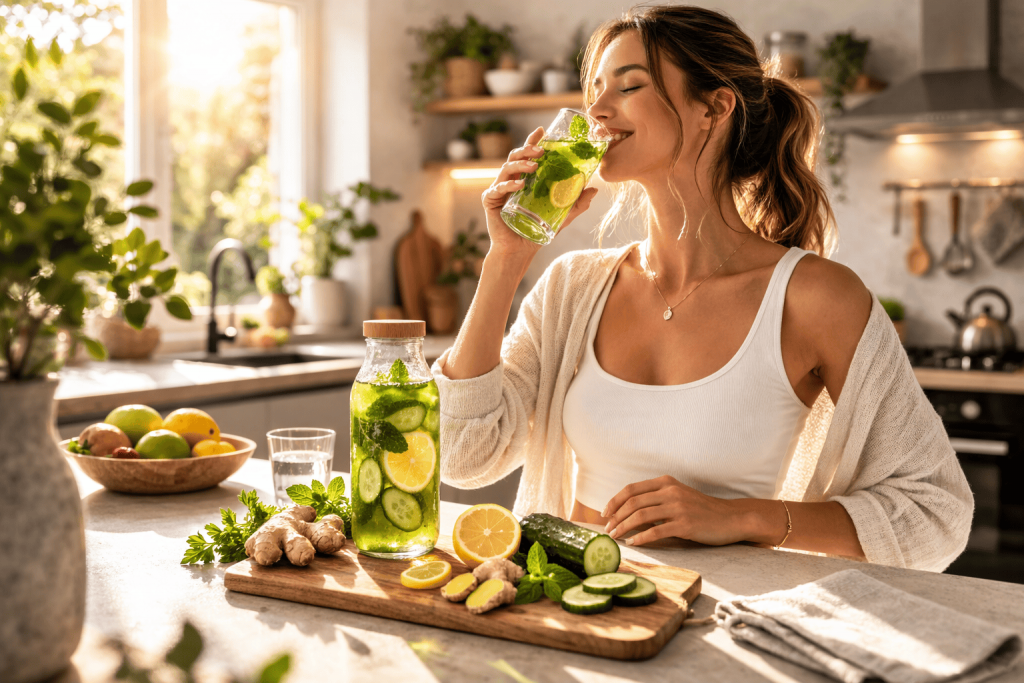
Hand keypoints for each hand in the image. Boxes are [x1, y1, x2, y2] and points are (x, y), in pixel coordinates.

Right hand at [481, 127, 598, 258]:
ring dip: (520, 163)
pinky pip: (497, 188)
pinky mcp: (490, 201)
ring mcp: (499, 189)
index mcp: (524, 179)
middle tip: (542, 150)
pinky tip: (520, 184)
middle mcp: (510, 180)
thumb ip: (576, 203)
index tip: (542, 130)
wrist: (519, 251)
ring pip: (506, 168)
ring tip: (533, 166)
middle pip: (516, 156)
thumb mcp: (561, 216)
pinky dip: (508, 184)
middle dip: (528, 149)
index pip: (527, 155)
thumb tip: (594, 189)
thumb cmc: (537, 231)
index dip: (533, 141)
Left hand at [601, 475, 750, 546]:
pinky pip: (656, 531)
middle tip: (607, 530)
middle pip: (633, 502)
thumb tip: (629, 512)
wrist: (731, 518)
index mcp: (666, 482)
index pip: (631, 489)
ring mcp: (678, 507)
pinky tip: (633, 544)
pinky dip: (641, 538)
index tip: (605, 514)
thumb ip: (657, 498)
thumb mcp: (678, 496)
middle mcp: (670, 491)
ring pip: (641, 516)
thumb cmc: (702, 510)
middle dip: (616, 517)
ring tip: (616, 537)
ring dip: (624, 527)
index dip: (614, 501)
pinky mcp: (685, 524)